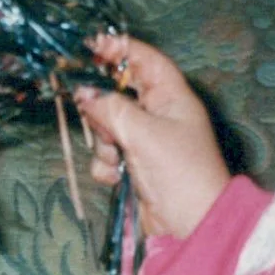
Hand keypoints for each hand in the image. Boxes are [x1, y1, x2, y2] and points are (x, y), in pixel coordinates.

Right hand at [75, 34, 230, 239]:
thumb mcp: (143, 133)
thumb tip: (82, 92)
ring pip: (107, 126)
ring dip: (104, 141)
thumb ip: (109, 108)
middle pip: (119, 92)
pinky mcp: (134, 167)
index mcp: (172, 97)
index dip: (118, 49)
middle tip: (95, 115)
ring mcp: (146, 141)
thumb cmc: (179, 172)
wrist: (192, 226)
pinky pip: (107, 154)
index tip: (89, 47)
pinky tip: (116, 177)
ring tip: (117, 157)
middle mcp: (159, 115)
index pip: (144, 59)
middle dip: (104, 106)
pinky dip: (106, 165)